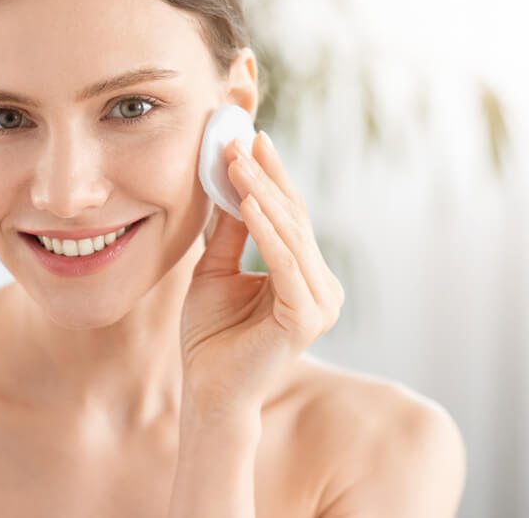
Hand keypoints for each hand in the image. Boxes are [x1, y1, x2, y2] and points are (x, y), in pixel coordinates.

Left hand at [179, 131, 344, 413]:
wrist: (208, 391)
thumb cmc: (211, 336)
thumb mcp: (215, 270)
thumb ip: (229, 233)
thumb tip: (232, 182)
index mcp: (304, 275)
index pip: (289, 215)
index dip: (270, 175)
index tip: (249, 138)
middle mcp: (321, 286)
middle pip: (293, 218)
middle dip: (265, 176)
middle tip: (241, 139)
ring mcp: (319, 303)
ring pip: (291, 235)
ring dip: (262, 194)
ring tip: (237, 161)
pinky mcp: (306, 318)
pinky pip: (284, 264)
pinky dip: (266, 232)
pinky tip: (246, 203)